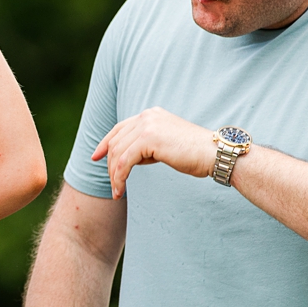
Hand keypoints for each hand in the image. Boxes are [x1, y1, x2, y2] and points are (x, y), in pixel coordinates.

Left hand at [91, 108, 215, 197]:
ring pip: (118, 153)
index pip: (120, 128)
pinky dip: (119, 178)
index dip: (105, 143)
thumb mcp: (165, 145)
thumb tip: (128, 158)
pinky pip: (124, 162)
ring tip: (117, 191)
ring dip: (114, 175)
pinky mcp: (149, 139)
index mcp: (151, 114)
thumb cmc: (193, 154)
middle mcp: (147, 116)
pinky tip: (120, 190)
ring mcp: (147, 125)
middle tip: (113, 185)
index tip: (95, 157)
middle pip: (116, 142)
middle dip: (110, 166)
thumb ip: (146, 146)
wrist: (212, 153)